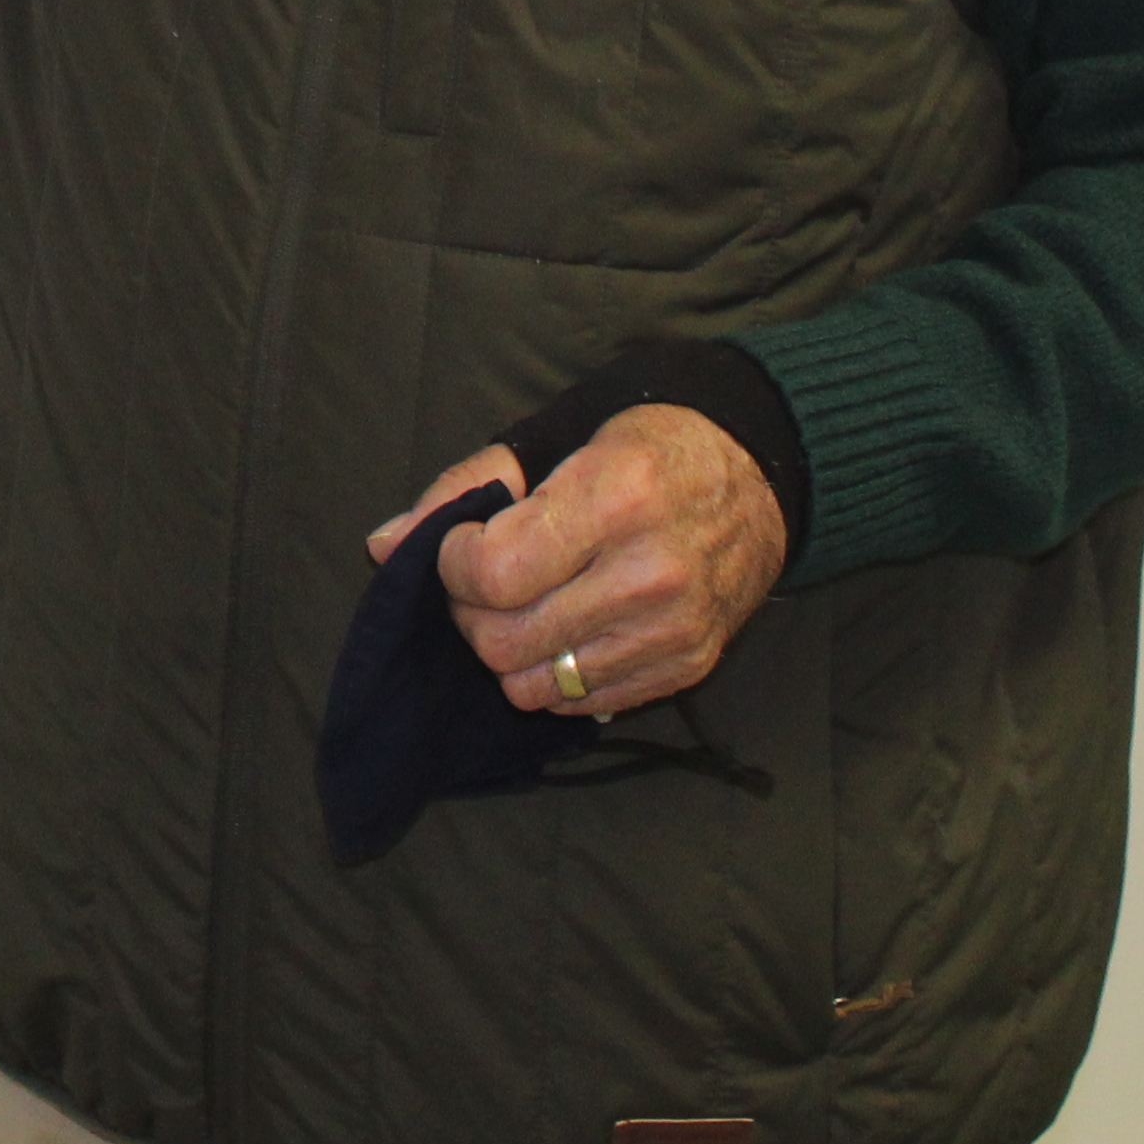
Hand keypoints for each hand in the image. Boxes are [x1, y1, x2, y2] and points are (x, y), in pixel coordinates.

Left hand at [362, 405, 785, 723]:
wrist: (759, 476)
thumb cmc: (644, 449)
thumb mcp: (556, 438)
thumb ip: (465, 486)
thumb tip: (385, 546)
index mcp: (614, 499)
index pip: (495, 573)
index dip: (455, 566)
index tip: (463, 545)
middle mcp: (651, 572)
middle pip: (506, 641)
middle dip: (471, 614)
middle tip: (484, 581)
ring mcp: (674, 629)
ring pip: (538, 687)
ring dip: (509, 652)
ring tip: (525, 605)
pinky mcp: (689, 666)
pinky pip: (585, 705)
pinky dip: (557, 675)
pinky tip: (568, 626)